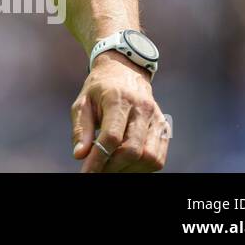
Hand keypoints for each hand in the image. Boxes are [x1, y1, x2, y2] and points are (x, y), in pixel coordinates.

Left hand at [71, 52, 168, 171]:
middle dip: (113, 166)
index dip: (99, 158)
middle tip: (98, 170)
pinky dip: (142, 167)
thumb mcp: (82, 103)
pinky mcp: (164, 127)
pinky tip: (126, 163)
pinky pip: (158, 157)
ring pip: (149, 157)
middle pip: (132, 150)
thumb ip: (80, 129)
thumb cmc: (99, 90)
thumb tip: (80, 155)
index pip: (112, 136)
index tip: (86, 172)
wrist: (124, 71)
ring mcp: (156, 118)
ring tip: (111, 166)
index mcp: (118, 98)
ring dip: (129, 169)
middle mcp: (142, 108)